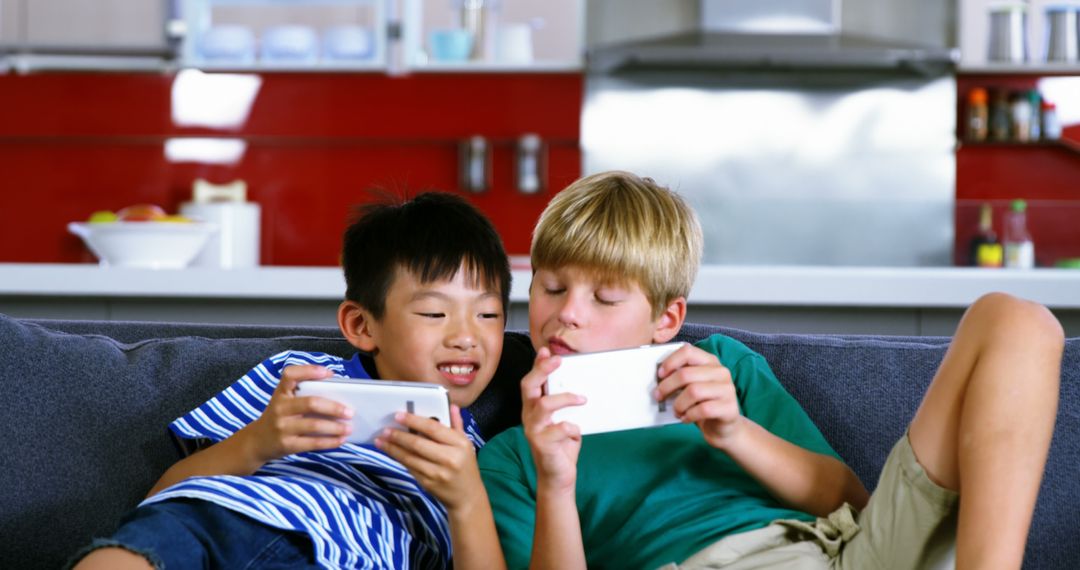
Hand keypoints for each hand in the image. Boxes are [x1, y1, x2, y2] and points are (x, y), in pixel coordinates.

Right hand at [244, 365, 353, 462]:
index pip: (290, 375)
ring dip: (335, 427)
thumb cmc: (280, 417)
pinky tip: (341, 439)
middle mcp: (280, 408)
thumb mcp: (285, 401)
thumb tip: (340, 392)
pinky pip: (312, 443)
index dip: (309, 371)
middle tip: (350, 411)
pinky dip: (330, 442)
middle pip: (310, 403)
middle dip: (333, 407)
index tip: (329, 373)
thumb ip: (304, 394)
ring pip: (314, 425)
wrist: (257, 441)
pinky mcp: (287, 445)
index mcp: (281, 393)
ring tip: (349, 427)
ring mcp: (282, 427)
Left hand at [373, 406, 481, 510]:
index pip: (433, 428)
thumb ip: (456, 424)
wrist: (467, 496)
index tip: (399, 415)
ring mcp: (437, 472)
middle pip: (418, 443)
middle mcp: (449, 458)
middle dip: (399, 435)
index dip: (414, 421)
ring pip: (410, 457)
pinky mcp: (427, 483)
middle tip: (385, 429)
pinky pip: (409, 467)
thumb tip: (450, 405)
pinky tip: (390, 451)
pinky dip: (398, 458)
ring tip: (381, 440)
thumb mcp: (466, 443)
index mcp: (460, 444)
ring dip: (393, 448)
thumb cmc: (466, 466)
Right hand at [521, 347, 585, 492]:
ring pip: (544, 405)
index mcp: (533, 407)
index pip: (530, 381)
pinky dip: (570, 427)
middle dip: (542, 370)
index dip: (537, 365)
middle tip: (558, 360)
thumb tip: (579, 382)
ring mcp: (533, 430)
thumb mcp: (564, 418)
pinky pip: (558, 430)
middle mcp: (529, 416)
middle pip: (528, 386)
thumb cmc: (562, 445)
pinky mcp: (542, 445)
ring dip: (565, 398)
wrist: (557, 476)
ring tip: (581, 399)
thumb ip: (564, 403)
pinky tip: (577, 430)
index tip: (546, 350)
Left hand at [655, 345, 743, 449]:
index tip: (659, 375)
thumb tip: (657, 378)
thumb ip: (680, 378)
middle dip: (667, 386)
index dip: (670, 362)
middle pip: (686, 374)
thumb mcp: (692, 386)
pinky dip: (689, 415)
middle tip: (659, 396)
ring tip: (676, 411)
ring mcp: (727, 389)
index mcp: (710, 361)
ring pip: (694, 392)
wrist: (723, 426)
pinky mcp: (729, 408)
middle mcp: (721, 372)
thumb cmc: (702, 403)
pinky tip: (686, 418)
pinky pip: (703, 409)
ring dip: (679, 404)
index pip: (688, 351)